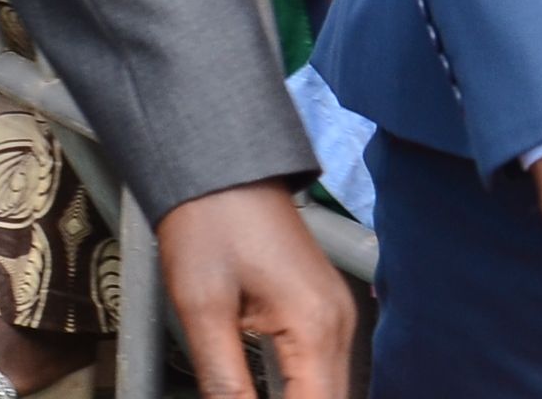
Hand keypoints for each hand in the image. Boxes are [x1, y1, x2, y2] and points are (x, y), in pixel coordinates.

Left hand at [156, 181, 357, 398]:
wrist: (216, 164)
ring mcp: (335, 314)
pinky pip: (322, 366)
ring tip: (248, 398)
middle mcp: (339, 324)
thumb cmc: (208, 221)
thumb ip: (224, 381)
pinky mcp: (321, 307)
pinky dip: (303, 390)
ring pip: (329, 389)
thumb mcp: (202, 307)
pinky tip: (276, 394)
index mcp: (317, 326)